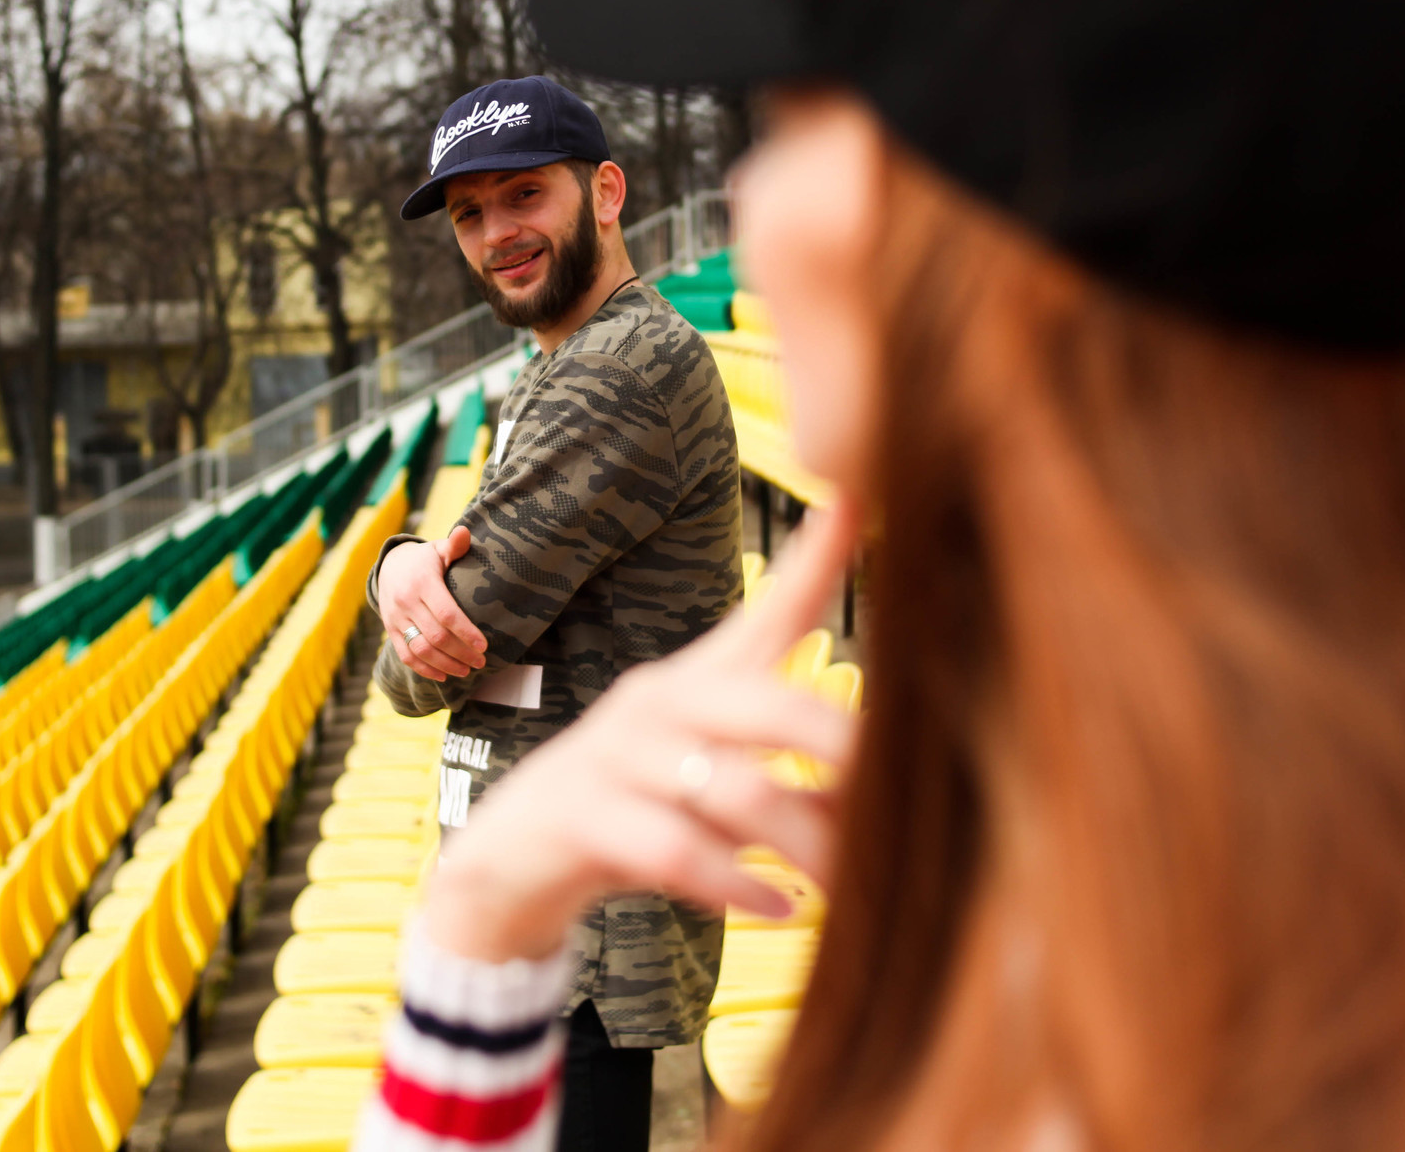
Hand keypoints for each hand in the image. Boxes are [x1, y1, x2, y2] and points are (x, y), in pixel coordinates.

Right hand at [379, 526, 487, 679]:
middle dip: (461, 653)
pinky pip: (406, 656)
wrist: (389, 567)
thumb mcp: (438, 550)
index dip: (466, 632)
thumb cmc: (425, 560)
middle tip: (482, 662)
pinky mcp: (390, 630)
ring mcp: (395, 618)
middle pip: (436, 636)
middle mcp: (406, 602)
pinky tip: (445, 676)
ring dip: (445, 665)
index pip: (446, 613)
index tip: (484, 646)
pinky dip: (425, 669)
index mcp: (422, 582)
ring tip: (467, 671)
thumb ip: (454, 545)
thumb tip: (464, 532)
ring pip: (420, 650)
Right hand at [422, 504, 860, 962]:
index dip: (815, 558)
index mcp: (699, 684)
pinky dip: (734, 884)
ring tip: (844, 887)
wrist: (509, 865)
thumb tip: (893, 800)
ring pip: (732, 788)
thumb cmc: (639, 816)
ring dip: (801, 843)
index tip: (859, 495)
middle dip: (837, 745)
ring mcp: (615, 754)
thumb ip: (799, 788)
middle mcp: (658, 702)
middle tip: (896, 795)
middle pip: (765, 702)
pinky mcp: (581, 815)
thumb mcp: (720, 794)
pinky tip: (777, 908)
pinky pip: (674, 848)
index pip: (767, 612)